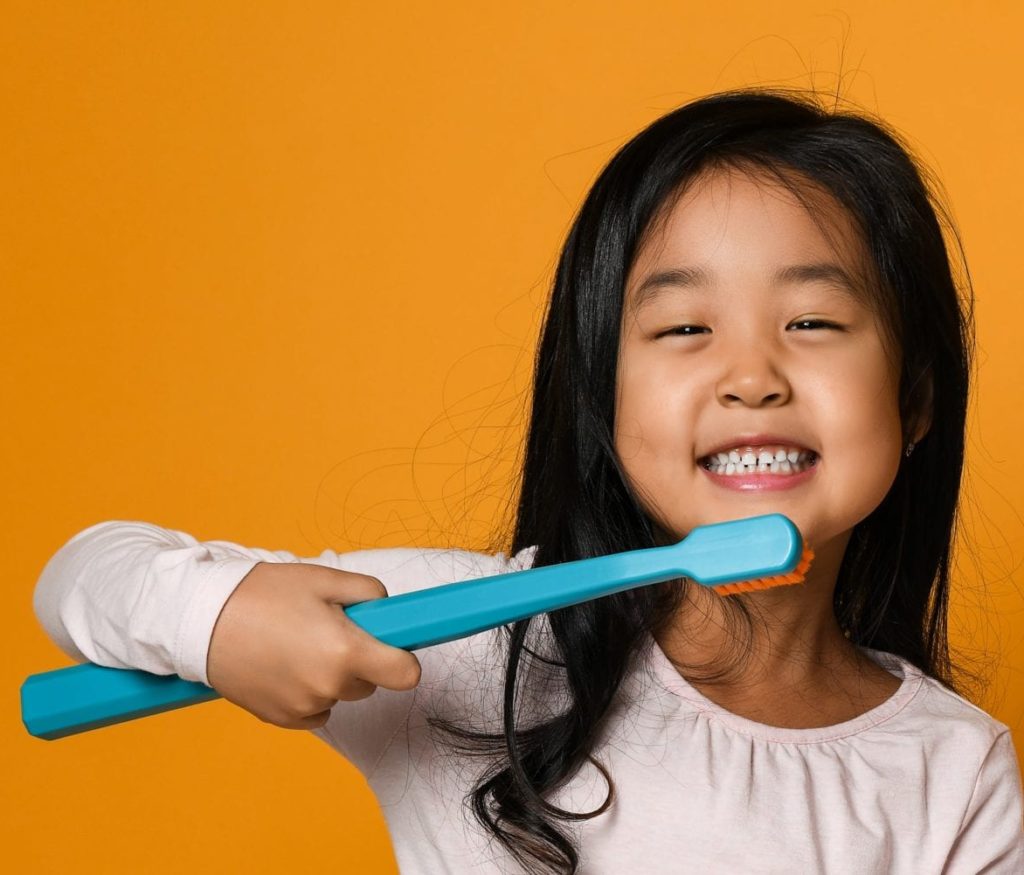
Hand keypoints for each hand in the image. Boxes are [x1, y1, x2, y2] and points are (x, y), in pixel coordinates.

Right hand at [206, 561, 421, 729]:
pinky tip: (285, 666)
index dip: (403, 659)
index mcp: (346, 651)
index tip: (392, 646)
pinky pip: (315, 711)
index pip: (405, 675)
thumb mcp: (323, 578)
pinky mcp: (281, 719)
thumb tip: (387, 611)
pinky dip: (309, 693)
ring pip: (339, 695)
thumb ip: (368, 592)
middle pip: (370, 683)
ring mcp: (304, 707)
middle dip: (358, 659)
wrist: (202, 621)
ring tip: (297, 644)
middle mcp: (329, 686)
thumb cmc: (262, 595)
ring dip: (331, 676)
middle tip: (326, 630)